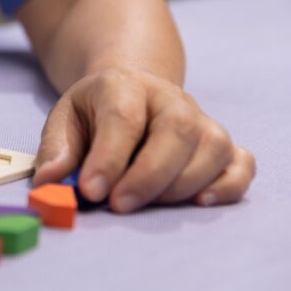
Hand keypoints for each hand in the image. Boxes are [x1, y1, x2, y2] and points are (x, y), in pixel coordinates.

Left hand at [32, 67, 254, 212]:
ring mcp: (201, 119)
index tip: (91, 192)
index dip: (109, 157)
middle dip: (148, 175)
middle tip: (118, 205)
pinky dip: (228, 186)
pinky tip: (200, 202)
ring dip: (180, 185)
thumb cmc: (94, 113)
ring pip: (212, 148)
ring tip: (145, 203)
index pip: (122, 117)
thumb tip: (50, 181)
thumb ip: (56, 150)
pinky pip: (241, 163)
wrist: (130, 92)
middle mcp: (169, 98)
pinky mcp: (222, 144)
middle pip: (177, 129)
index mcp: (123, 84)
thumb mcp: (64, 120)